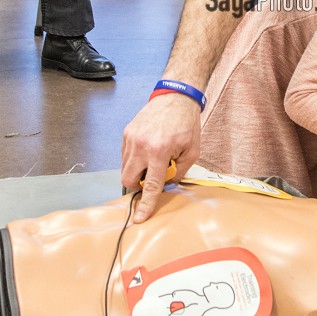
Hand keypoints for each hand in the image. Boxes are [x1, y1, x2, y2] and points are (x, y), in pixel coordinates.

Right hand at [121, 94, 199, 222]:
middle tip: (151, 177)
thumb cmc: (187, 124)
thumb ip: (178, 172)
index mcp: (159, 151)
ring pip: (124, 167)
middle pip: (128, 179)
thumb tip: (167, 186)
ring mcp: (130, 138)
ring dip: (137, 171)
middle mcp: (140, 146)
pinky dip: (134, 159)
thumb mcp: (192, 151)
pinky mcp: (126, 133)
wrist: (176, 98)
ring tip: (153, 159)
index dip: (145, 204)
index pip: (149, 185)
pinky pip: (125, 155)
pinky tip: (148, 150)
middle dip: (137, 185)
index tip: (140, 217)